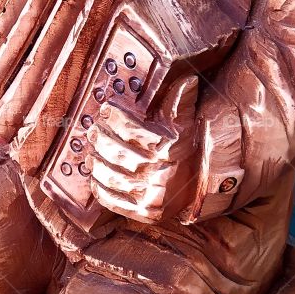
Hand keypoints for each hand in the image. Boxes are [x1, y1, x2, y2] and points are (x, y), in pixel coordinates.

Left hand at [87, 100, 193, 223]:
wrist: (204, 186)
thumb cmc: (189, 150)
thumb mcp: (187, 125)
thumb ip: (181, 103)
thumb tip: (186, 79)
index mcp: (169, 150)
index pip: (132, 130)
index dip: (115, 118)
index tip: (105, 110)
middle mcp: (160, 174)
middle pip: (117, 153)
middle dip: (100, 139)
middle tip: (92, 131)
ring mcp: (152, 196)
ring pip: (112, 177)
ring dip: (96, 163)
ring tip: (91, 152)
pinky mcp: (145, 214)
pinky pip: (114, 201)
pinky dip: (100, 189)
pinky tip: (95, 177)